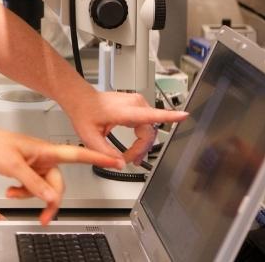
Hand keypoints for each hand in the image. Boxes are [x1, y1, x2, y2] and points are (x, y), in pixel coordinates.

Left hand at [0, 122, 122, 224]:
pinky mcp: (26, 169)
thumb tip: (51, 198)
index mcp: (46, 150)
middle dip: (48, 199)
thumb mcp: (13, 166)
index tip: (116, 160)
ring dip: (30, 195)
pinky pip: (32, 186)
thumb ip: (34, 183)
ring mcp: (35, 164)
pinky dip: (23, 191)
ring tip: (13, 192)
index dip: (98, 157)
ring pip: (43, 187)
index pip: (77, 154)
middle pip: (57, 183)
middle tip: (44, 216)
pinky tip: (11, 189)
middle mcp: (44, 157)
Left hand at [62, 85, 188, 163]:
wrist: (81, 99)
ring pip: (148, 130)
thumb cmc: (84, 112)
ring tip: (131, 157)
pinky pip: (146, 124)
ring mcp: (137, 102)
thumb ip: (105, 153)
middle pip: (149, 132)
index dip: (169, 117)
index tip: (183, 116)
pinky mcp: (137, 105)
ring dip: (141, 145)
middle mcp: (134, 104)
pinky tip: (134, 147)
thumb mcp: (90, 137)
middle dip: (141, 149)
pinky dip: (141, 137)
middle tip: (130, 161)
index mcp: (124, 110)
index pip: (151, 115)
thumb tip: (120, 164)